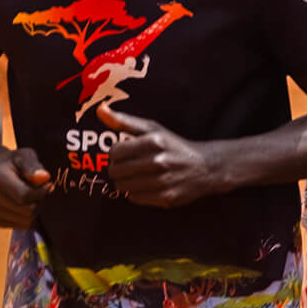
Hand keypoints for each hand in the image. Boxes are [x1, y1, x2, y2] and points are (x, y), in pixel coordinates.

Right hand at [0, 147, 50, 227]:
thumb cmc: (12, 162)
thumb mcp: (24, 155)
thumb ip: (34, 166)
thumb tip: (44, 178)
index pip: (25, 196)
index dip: (42, 193)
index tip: (49, 185)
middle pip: (27, 211)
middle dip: (39, 203)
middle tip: (40, 192)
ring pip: (25, 222)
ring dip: (34, 212)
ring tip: (31, 197)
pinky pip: (20, 226)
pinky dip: (27, 218)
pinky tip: (23, 205)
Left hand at [99, 104, 223, 207]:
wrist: (206, 167)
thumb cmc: (174, 146)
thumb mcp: (153, 129)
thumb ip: (124, 121)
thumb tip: (100, 109)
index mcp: (155, 141)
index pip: (115, 152)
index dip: (116, 154)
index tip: (124, 154)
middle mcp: (159, 161)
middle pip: (116, 171)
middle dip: (118, 169)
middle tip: (129, 167)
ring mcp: (163, 181)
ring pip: (123, 186)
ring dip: (126, 182)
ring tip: (137, 176)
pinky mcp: (166, 197)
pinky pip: (135, 198)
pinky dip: (136, 193)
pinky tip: (147, 186)